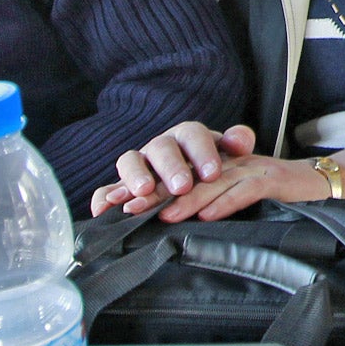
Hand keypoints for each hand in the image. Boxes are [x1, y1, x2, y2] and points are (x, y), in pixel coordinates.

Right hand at [94, 121, 253, 213]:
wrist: (188, 188)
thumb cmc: (209, 170)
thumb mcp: (226, 156)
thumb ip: (236, 144)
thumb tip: (241, 140)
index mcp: (186, 137)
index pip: (193, 134)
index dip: (202, 152)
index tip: (213, 173)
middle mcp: (160, 148)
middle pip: (161, 148)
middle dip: (171, 166)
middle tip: (182, 186)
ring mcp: (138, 167)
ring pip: (129, 161)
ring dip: (135, 176)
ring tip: (143, 192)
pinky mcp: (119, 188)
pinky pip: (105, 190)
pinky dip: (103, 198)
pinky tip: (103, 211)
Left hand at [94, 140, 344, 222]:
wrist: (330, 187)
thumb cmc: (283, 200)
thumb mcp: (239, 204)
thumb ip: (208, 210)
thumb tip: (165, 231)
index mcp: (219, 168)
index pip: (176, 176)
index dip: (145, 187)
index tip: (113, 204)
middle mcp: (231, 163)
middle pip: (189, 174)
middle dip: (156, 191)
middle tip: (127, 207)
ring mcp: (254, 167)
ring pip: (214, 179)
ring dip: (187, 198)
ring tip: (162, 213)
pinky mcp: (276, 177)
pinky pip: (248, 188)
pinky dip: (227, 201)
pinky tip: (208, 215)